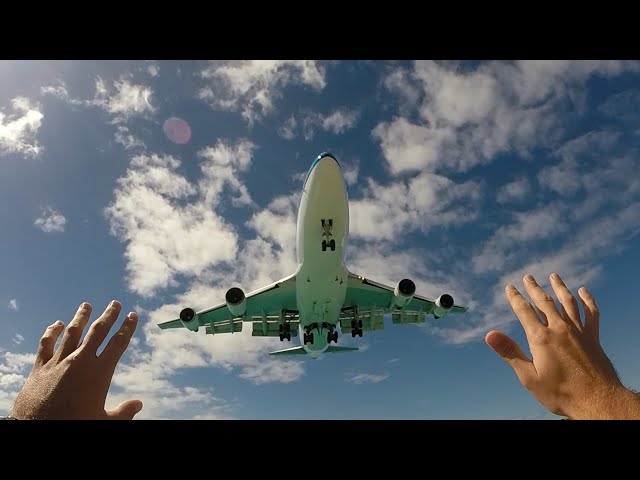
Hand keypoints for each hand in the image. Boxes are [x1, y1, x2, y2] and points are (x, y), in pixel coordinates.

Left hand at [11, 300, 142, 419]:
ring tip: (86, 305)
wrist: (38, 430)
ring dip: (81, 317)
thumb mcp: (103, 421)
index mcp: (99, 372)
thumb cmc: (73, 425)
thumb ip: (123, 412)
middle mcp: (80, 362)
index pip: (118, 343)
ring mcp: (59, 362)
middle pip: (98, 331)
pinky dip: (51, 333)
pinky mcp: (40, 367)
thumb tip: (139, 405)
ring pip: (72, 332)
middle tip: (115, 303)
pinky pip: (46, 344)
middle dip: (108, 315)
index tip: (133, 315)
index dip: (127, 328)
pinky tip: (55, 324)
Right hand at [486, 273, 639, 418]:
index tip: (509, 287)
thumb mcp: (529, 377)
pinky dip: (588, 301)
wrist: (597, 401)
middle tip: (527, 277)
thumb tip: (489, 334)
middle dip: (534, 288)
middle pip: (545, 302)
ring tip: (554, 276)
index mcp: (541, 338)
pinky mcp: (593, 338)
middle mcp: (560, 329)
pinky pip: (591, 314)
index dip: (515, 297)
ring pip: (568, 302)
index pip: (524, 311)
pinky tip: (584, 292)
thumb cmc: (561, 393)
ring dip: (559, 287)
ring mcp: (578, 332)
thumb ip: (510, 353)